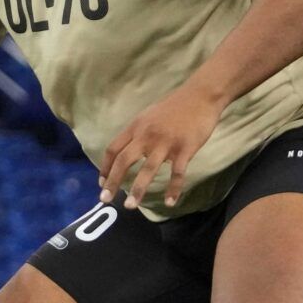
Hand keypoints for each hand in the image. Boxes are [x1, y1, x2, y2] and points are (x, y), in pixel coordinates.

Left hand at [98, 84, 223, 209]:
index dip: (105, 167)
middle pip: (124, 160)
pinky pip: (177, 173)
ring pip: (148, 169)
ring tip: (131, 206)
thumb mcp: (149, 116)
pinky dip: (173, 189)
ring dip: (138, 189)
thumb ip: (138, 133)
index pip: (114, 149)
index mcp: (136, 127)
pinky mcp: (185, 149)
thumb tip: (127, 150)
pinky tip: (170, 202)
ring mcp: (166, 143)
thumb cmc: (175, 107)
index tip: (101, 183)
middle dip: (113, 181)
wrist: (201, 96)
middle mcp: (147, 135)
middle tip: (105, 200)